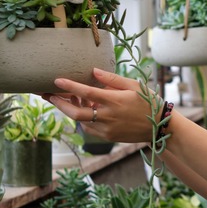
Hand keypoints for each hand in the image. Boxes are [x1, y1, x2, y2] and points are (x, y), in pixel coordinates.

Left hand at [43, 68, 157, 142]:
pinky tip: (85, 109)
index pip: (86, 92)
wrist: (159, 127)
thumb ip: (112, 79)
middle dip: (59, 104)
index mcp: (114, 101)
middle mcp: (108, 116)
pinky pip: (89, 128)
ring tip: (68, 98)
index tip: (57, 80)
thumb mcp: (134, 86)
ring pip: (81, 120)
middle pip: (75, 113)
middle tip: (48, 95)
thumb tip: (93, 71)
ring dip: (72, 109)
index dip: (69, 86)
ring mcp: (107, 129)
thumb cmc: (148, 102)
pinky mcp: (108, 136)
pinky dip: (83, 118)